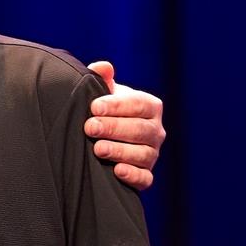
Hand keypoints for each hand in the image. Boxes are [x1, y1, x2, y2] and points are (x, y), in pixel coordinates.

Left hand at [84, 61, 163, 191]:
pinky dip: (133, 175)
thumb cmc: (104, 114)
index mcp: (150, 106)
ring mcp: (152, 154)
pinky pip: (145, 178)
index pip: (138, 104)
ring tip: (98, 149)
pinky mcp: (146, 176)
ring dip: (120, 151)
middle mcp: (156, 130)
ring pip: (142, 154)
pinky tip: (117, 171)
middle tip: (90, 127)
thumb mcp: (103, 95)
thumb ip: (101, 79)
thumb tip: (103, 67)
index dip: (117, 106)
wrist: (104, 141)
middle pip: (140, 129)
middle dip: (114, 128)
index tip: (94, 107)